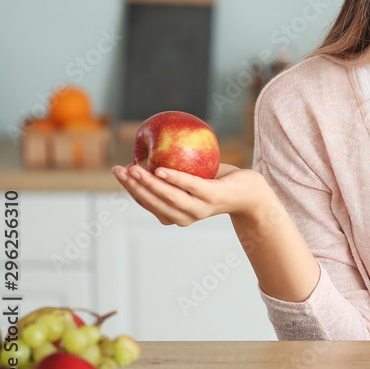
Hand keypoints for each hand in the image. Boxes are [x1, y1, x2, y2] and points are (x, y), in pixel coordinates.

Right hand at [111, 162, 270, 226]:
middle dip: (133, 186)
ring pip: (168, 197)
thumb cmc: (218, 182)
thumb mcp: (190, 178)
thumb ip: (171, 172)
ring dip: (148, 183)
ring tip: (134, 169)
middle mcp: (184, 216)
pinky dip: (174, 179)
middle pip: (153, 202)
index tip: (119, 172)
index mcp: (175, 215)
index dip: (131, 189)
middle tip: (119, 170)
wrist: (250, 192)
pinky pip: (190, 187)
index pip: (147, 203)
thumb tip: (146, 152)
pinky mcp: (213, 197)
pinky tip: (160, 170)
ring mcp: (199, 209)